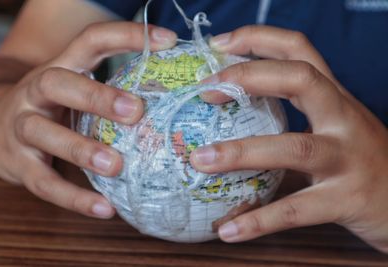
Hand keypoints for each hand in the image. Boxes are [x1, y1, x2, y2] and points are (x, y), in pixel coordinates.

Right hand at [0, 22, 175, 217]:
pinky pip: (44, 183)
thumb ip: (111, 88)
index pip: (92, 40)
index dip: (128, 36)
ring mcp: (23, 127)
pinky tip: (105, 209)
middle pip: (59, 84)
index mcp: (61, 67)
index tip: (169, 41)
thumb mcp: (76, 86)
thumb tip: (170, 102)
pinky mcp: (18, 164)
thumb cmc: (51, 105)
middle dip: (96, 97)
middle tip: (135, 111)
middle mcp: (37, 92)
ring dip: (81, 149)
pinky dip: (74, 198)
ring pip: (45, 134)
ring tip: (116, 165)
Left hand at [190, 26, 387, 252]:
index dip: (258, 39)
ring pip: (294, 147)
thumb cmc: (360, 163)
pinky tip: (228, 231)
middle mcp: (343, 119)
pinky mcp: (346, 200)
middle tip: (205, 89)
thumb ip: (288, 124)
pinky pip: (296, 210)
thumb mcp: (330, 130)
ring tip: (200, 160)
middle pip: (301, 79)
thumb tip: (224, 129)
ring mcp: (347, 159)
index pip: (299, 50)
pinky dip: (259, 221)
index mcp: (333, 98)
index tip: (218, 44)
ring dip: (240, 152)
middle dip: (249, 77)